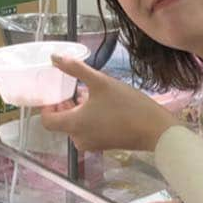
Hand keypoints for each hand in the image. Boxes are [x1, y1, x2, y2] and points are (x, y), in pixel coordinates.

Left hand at [40, 58, 177, 152]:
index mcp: (74, 125)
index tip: (53, 92)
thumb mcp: (100, 82)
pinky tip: (100, 104)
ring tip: (85, 93)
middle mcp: (79, 138)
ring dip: (76, 111)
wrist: (156, 131)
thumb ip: (75, 69)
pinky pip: (87, 131)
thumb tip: (54, 57)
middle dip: (63, 105)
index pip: (46, 121)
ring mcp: (92, 144)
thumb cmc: (126, 105)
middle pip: (60, 123)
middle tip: (69, 88)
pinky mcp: (104, 145)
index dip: (46, 107)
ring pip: (74, 126)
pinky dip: (87, 118)